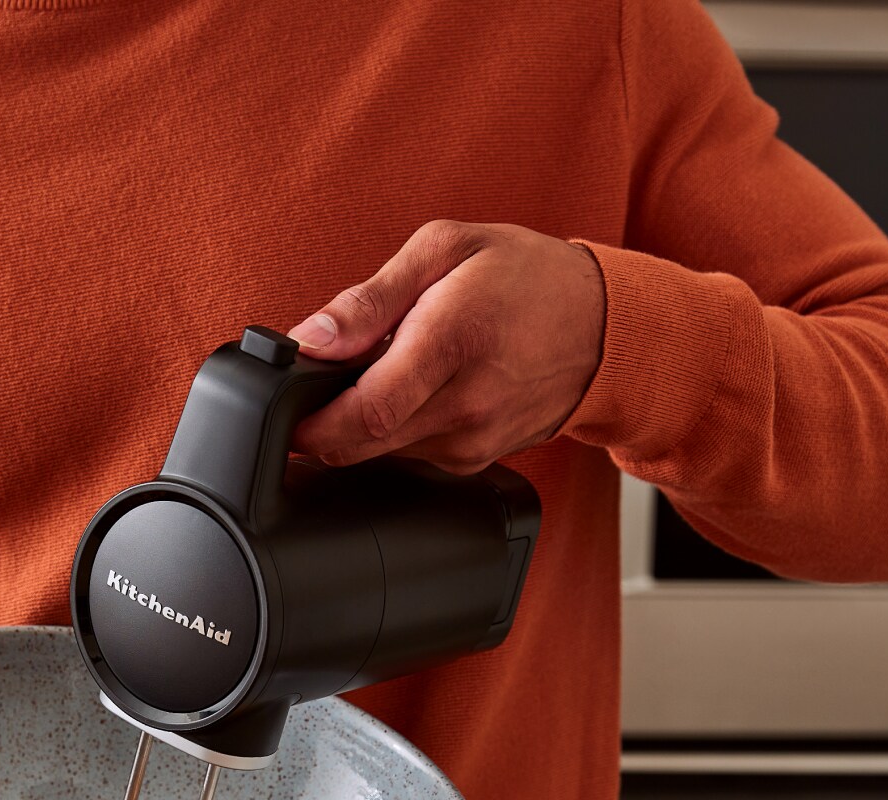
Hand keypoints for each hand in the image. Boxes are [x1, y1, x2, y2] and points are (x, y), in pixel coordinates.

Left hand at [288, 220, 604, 473]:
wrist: (603, 325)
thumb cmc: (523, 277)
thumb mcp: (444, 250)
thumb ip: (369, 299)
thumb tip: (310, 338)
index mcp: (452, 341)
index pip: (366, 411)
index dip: (312, 426)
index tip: (284, 418)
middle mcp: (466, 403)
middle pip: (363, 445)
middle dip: (322, 429)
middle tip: (310, 397)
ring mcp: (474, 440)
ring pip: (383, 455)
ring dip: (361, 426)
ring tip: (376, 378)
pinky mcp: (476, 460)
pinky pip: (412, 456)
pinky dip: (394, 432)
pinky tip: (410, 395)